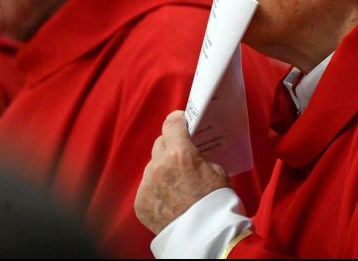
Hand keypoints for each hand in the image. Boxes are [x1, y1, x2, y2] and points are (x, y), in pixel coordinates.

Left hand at [135, 110, 230, 233]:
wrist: (206, 236)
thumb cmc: (217, 203)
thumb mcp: (217, 171)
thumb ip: (198, 158)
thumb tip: (191, 155)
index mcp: (180, 153)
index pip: (171, 123)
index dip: (177, 121)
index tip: (181, 122)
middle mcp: (159, 166)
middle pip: (160, 143)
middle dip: (170, 146)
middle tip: (182, 155)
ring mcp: (147, 185)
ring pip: (152, 166)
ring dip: (162, 169)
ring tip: (176, 183)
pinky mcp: (140, 202)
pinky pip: (146, 187)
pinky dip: (156, 189)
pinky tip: (169, 199)